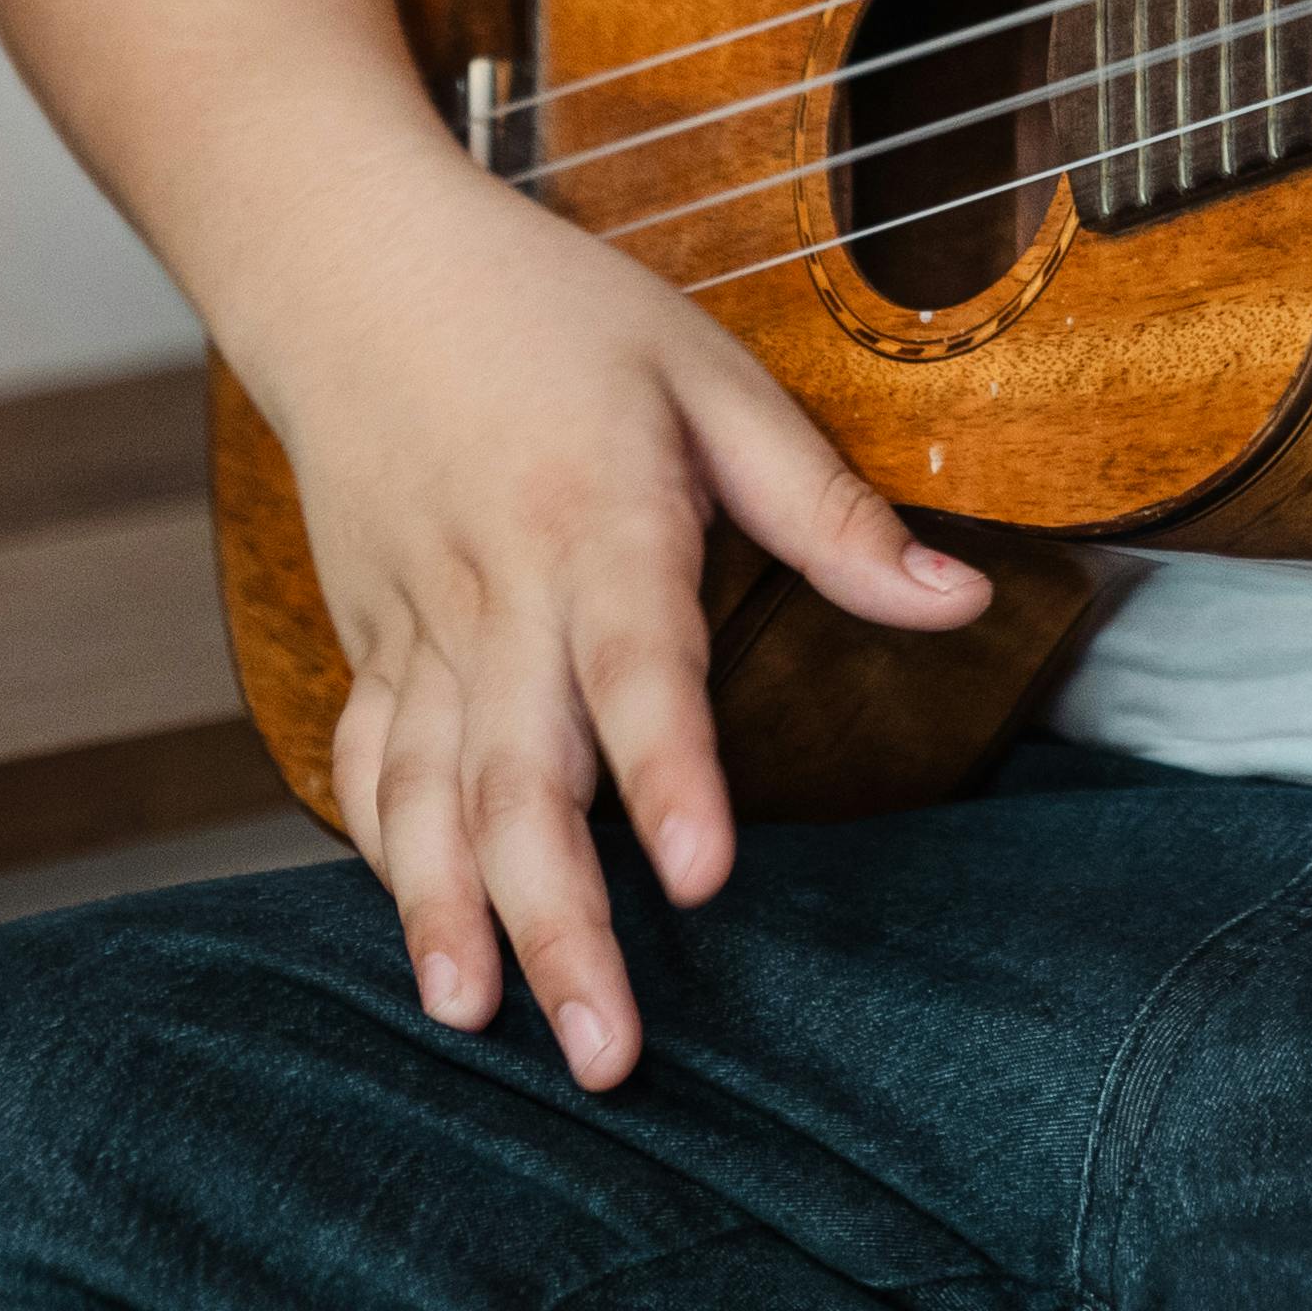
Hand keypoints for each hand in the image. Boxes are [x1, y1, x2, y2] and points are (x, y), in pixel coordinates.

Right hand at [242, 155, 993, 1090]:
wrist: (352, 261)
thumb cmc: (549, 310)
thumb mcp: (707, 375)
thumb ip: (825, 506)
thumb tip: (959, 602)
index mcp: (595, 512)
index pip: (636, 662)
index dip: (670, 772)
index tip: (703, 877)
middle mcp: (496, 585)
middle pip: (516, 773)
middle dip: (556, 920)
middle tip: (606, 1050)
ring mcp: (416, 621)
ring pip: (422, 793)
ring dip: (446, 914)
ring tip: (480, 1021)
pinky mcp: (367, 639)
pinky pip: (367, 765)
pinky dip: (387, 857)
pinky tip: (427, 941)